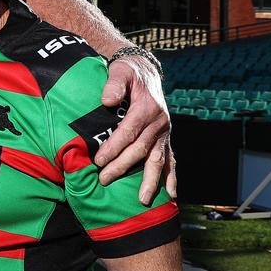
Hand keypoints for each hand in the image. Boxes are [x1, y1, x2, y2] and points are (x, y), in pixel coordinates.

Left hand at [95, 55, 175, 204]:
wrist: (146, 71)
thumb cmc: (129, 72)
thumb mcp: (121, 70)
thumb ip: (114, 83)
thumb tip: (107, 100)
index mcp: (147, 108)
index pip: (129, 131)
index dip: (114, 147)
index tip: (99, 161)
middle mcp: (159, 123)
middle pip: (140, 149)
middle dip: (122, 166)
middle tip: (104, 179)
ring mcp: (164, 132)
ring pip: (157, 159)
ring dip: (150, 181)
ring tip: (142, 200)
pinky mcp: (165, 138)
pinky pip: (170, 160)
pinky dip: (171, 177)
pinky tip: (171, 194)